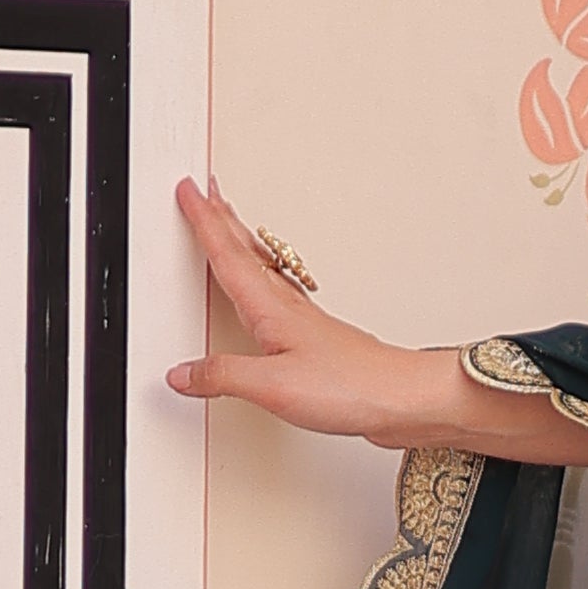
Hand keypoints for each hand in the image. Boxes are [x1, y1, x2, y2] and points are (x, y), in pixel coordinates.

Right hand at [164, 180, 587, 462]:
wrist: (405, 401)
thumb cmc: (353, 387)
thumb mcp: (273, 386)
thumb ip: (223, 376)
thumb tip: (182, 373)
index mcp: (271, 308)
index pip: (227, 256)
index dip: (204, 222)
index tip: (188, 190)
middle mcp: (287, 307)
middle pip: (246, 252)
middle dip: (221, 218)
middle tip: (204, 188)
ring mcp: (305, 322)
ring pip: (262, 270)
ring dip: (240, 243)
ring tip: (226, 222)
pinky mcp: (317, 342)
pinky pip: (279, 296)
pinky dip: (262, 279)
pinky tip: (264, 290)